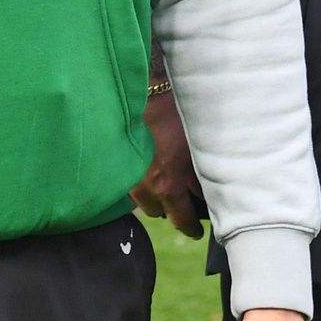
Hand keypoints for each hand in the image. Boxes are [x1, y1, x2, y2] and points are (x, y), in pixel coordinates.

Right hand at [130, 84, 203, 238]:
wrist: (141, 89)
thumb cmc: (174, 115)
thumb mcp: (196, 147)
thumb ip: (201, 175)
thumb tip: (205, 192)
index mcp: (166, 185)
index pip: (180, 220)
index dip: (191, 229)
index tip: (196, 231)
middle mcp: (143, 186)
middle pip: (158, 213)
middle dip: (170, 210)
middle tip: (182, 201)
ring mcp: (126, 175)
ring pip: (140, 198)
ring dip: (152, 195)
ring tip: (163, 183)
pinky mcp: (115, 162)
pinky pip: (128, 182)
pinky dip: (138, 181)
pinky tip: (146, 168)